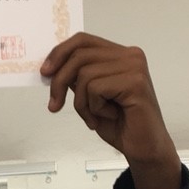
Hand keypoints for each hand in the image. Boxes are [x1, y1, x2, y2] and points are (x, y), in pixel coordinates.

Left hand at [40, 32, 181, 188]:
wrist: (144, 148)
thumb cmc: (120, 124)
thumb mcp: (90, 96)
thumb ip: (78, 78)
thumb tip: (53, 66)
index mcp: (120, 54)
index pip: (83, 40)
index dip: (59, 53)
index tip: (45, 73)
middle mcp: (130, 55)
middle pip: (79, 56)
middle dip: (60, 82)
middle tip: (55, 105)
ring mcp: (134, 67)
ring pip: (84, 75)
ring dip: (81, 103)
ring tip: (94, 117)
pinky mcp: (135, 82)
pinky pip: (96, 89)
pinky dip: (94, 108)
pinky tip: (110, 116)